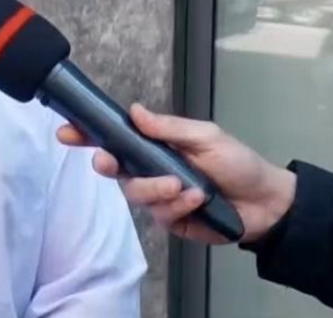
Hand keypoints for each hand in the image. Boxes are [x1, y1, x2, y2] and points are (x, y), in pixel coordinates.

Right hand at [56, 104, 295, 244]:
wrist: (266, 202)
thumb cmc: (237, 163)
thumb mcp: (206, 136)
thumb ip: (169, 128)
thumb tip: (134, 110)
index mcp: (155, 146)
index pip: (116, 138)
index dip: (88, 134)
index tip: (67, 130)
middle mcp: (151, 170)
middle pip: (114, 167)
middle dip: (107, 163)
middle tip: (108, 162)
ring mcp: (159, 197)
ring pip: (135, 193)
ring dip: (158, 188)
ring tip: (186, 187)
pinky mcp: (170, 221)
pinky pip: (159, 214)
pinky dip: (178, 205)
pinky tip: (198, 199)